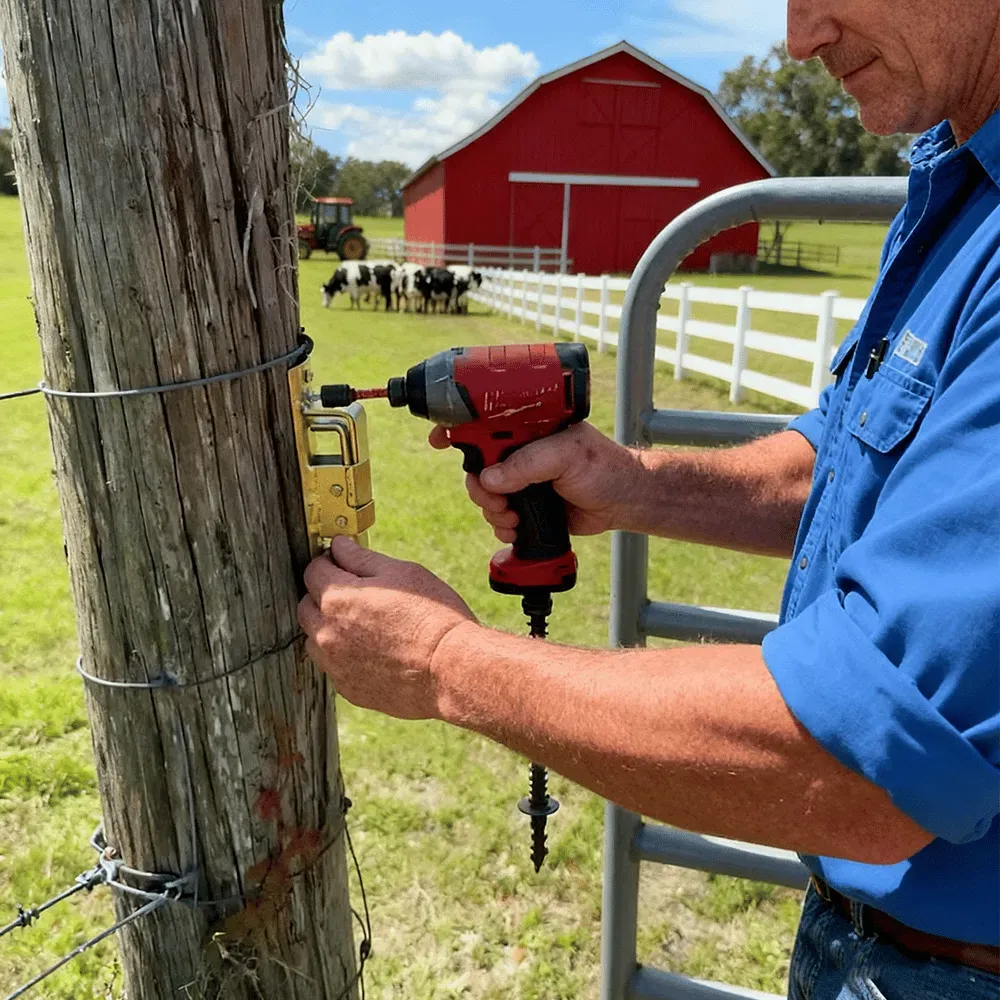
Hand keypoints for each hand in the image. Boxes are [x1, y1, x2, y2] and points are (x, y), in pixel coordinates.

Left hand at [298, 536, 476, 719]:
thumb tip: (339, 546)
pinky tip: (375, 652)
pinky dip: (346, 656)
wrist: (451, 670)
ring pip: (316, 639)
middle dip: (324, 595)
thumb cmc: (432, 616)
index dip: (330, 563)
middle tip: (357, 594)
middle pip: (307, 606)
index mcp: (338, 598)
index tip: (345, 564)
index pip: (313, 570)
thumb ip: (362, 559)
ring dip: (330, 628)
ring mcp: (335, 665)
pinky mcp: (348, 689)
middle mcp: (327, 633)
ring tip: (367, 626)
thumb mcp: (402, 573)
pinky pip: (335, 666)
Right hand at [429, 422, 642, 541]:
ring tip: (513, 518)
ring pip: (483, 493)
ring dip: (492, 509)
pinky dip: (500, 524)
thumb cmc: (604, 468)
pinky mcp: (525, 504)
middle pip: (475, 463)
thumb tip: (489, 478)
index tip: (439, 439)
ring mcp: (521, 478)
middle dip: (478, 486)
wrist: (622, 502)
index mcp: (527, 427)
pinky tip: (516, 528)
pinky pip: (496, 513)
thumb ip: (527, 464)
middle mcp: (520, 450)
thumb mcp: (567, 456)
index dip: (457, 428)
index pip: (484, 421)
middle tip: (495, 500)